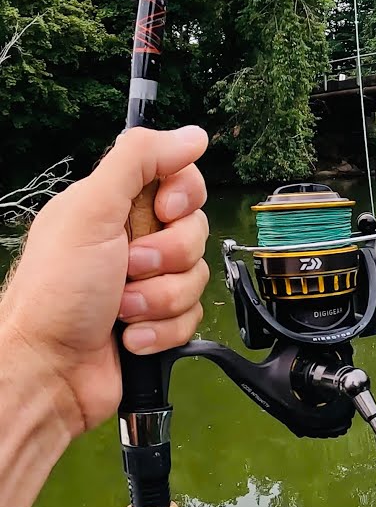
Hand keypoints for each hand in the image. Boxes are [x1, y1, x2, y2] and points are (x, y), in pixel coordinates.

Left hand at [0, 126, 209, 436]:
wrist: (48, 373)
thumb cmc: (55, 295)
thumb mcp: (91, 211)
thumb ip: (139, 161)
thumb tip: (191, 134)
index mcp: (113, 207)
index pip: (180, 181)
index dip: (183, 197)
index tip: (164, 211)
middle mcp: (131, 241)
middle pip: (195, 231)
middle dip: (167, 257)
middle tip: (128, 269)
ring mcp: (145, 284)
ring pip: (196, 277)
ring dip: (160, 299)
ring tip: (122, 311)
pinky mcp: (158, 321)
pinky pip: (192, 317)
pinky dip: (162, 330)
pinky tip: (130, 337)